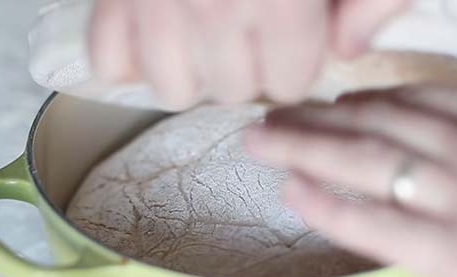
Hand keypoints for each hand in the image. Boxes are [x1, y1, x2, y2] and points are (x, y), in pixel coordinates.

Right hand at [89, 0, 408, 108]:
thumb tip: (347, 49)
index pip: (288, 81)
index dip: (301, 60)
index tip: (300, 34)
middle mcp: (209, 6)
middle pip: (232, 89)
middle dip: (252, 64)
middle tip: (256, 23)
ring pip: (172, 89)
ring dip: (195, 68)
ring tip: (208, 31)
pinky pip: (109, 59)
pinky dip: (131, 54)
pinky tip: (160, 28)